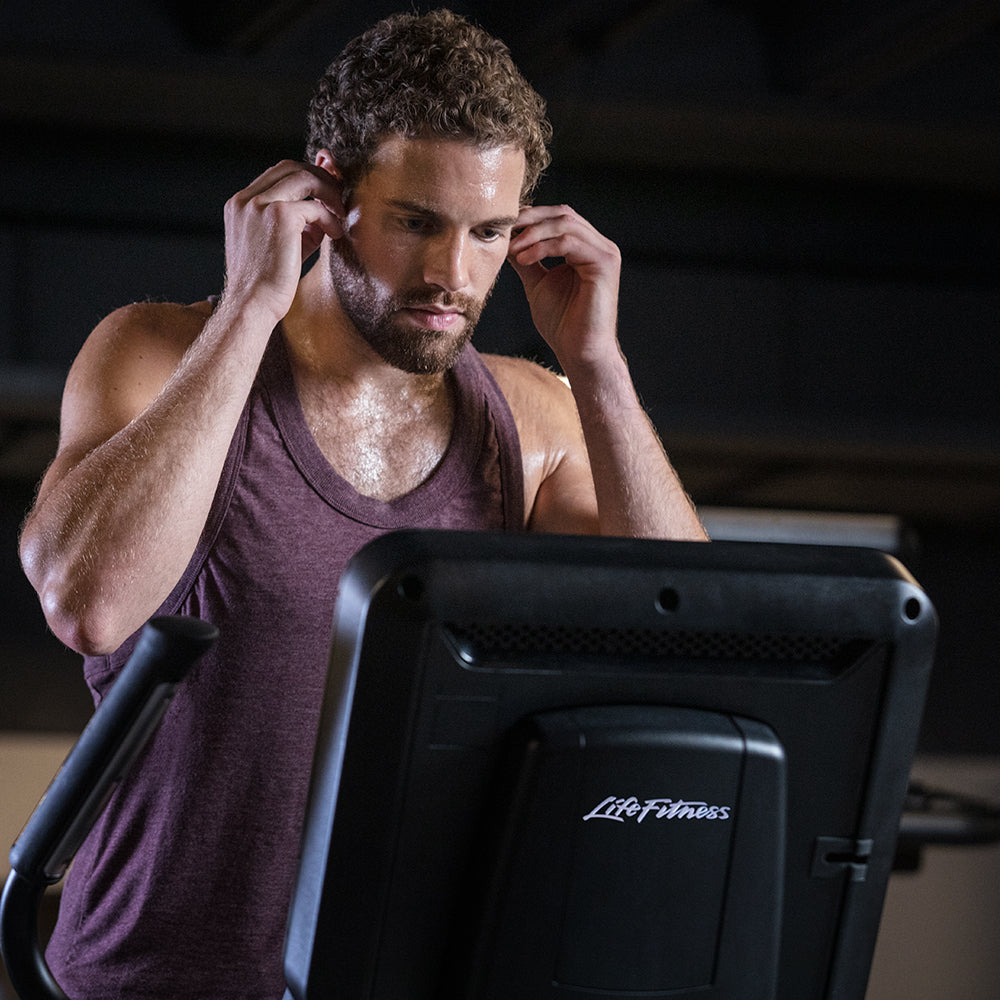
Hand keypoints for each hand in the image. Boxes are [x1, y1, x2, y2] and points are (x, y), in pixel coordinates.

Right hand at [221, 160, 344, 322]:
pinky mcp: (280, 215)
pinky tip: (336, 234)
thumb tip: (324, 211)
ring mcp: (261, 204)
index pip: (276, 175)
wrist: (252, 305)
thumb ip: (298, 226)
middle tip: (340, 197)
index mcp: (240, 205)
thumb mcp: (280, 246)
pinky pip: (315, 207)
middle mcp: (246, 199)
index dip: (305, 177)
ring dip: (328, 192)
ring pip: (304, 178)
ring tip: (341, 212)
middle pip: (290, 167)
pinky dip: (330, 219)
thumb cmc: (267, 285)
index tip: (327, 191)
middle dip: (320, 178)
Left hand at [506, 204, 621, 372]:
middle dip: (531, 219)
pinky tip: (524, 259)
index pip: (559, 217)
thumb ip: (527, 260)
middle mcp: (599, 246)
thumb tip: (509, 239)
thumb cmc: (562, 324)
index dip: (531, 217)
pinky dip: (543, 247)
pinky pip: (569, 243)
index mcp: (586, 248)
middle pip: (563, 214)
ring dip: (533, 234)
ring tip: (512, 249)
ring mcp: (605, 253)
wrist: (579, 352)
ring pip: (565, 225)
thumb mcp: (537, 283)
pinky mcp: (605, 264)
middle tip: (506, 229)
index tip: (505, 227)